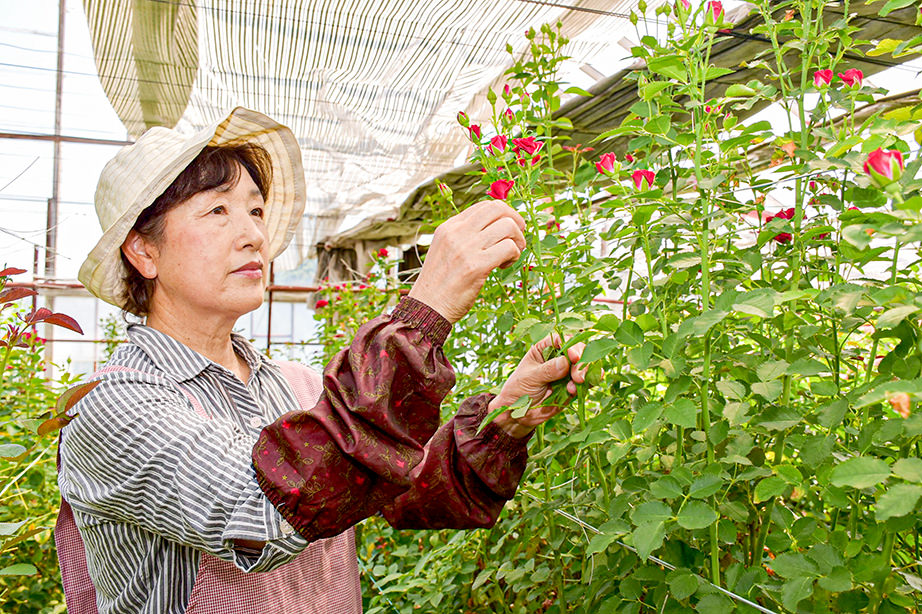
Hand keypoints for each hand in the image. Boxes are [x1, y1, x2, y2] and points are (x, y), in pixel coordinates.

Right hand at [408, 201, 525, 322]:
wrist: (427, 308)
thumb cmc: (440, 284)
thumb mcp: (446, 250)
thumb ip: (464, 237)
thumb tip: (493, 227)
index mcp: (449, 227)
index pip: (484, 206)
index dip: (503, 214)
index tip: (507, 230)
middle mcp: (457, 232)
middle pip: (498, 208)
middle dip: (516, 220)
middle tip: (517, 238)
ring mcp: (466, 248)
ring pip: (508, 226)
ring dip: (518, 241)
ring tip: (510, 256)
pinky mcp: (476, 266)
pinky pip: (509, 248)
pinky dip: (514, 256)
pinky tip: (503, 266)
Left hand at [490, 335, 587, 437]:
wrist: (519, 413)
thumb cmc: (518, 389)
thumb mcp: (530, 377)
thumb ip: (547, 370)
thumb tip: (565, 362)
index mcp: (545, 349)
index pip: (561, 340)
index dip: (571, 346)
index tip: (574, 357)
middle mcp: (558, 358)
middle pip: (578, 351)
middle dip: (581, 362)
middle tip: (578, 376)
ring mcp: (567, 372)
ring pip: (585, 367)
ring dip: (586, 374)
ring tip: (577, 383)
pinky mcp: (573, 386)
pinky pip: (586, 383)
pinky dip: (586, 385)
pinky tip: (573, 391)